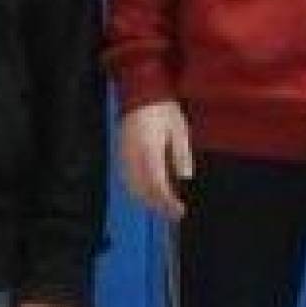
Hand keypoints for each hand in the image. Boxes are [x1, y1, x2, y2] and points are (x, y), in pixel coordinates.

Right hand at [120, 100, 191, 220]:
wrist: (140, 93)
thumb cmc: (163, 109)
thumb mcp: (179, 128)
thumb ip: (181, 153)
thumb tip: (184, 176)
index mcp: (149, 149)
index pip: (157, 184)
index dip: (167, 202)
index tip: (180, 210)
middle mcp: (133, 156)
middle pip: (143, 190)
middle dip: (158, 206)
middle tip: (174, 213)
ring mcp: (124, 156)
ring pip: (133, 188)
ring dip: (147, 200)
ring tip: (164, 206)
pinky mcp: (121, 154)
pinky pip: (127, 179)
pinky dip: (138, 191)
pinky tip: (149, 193)